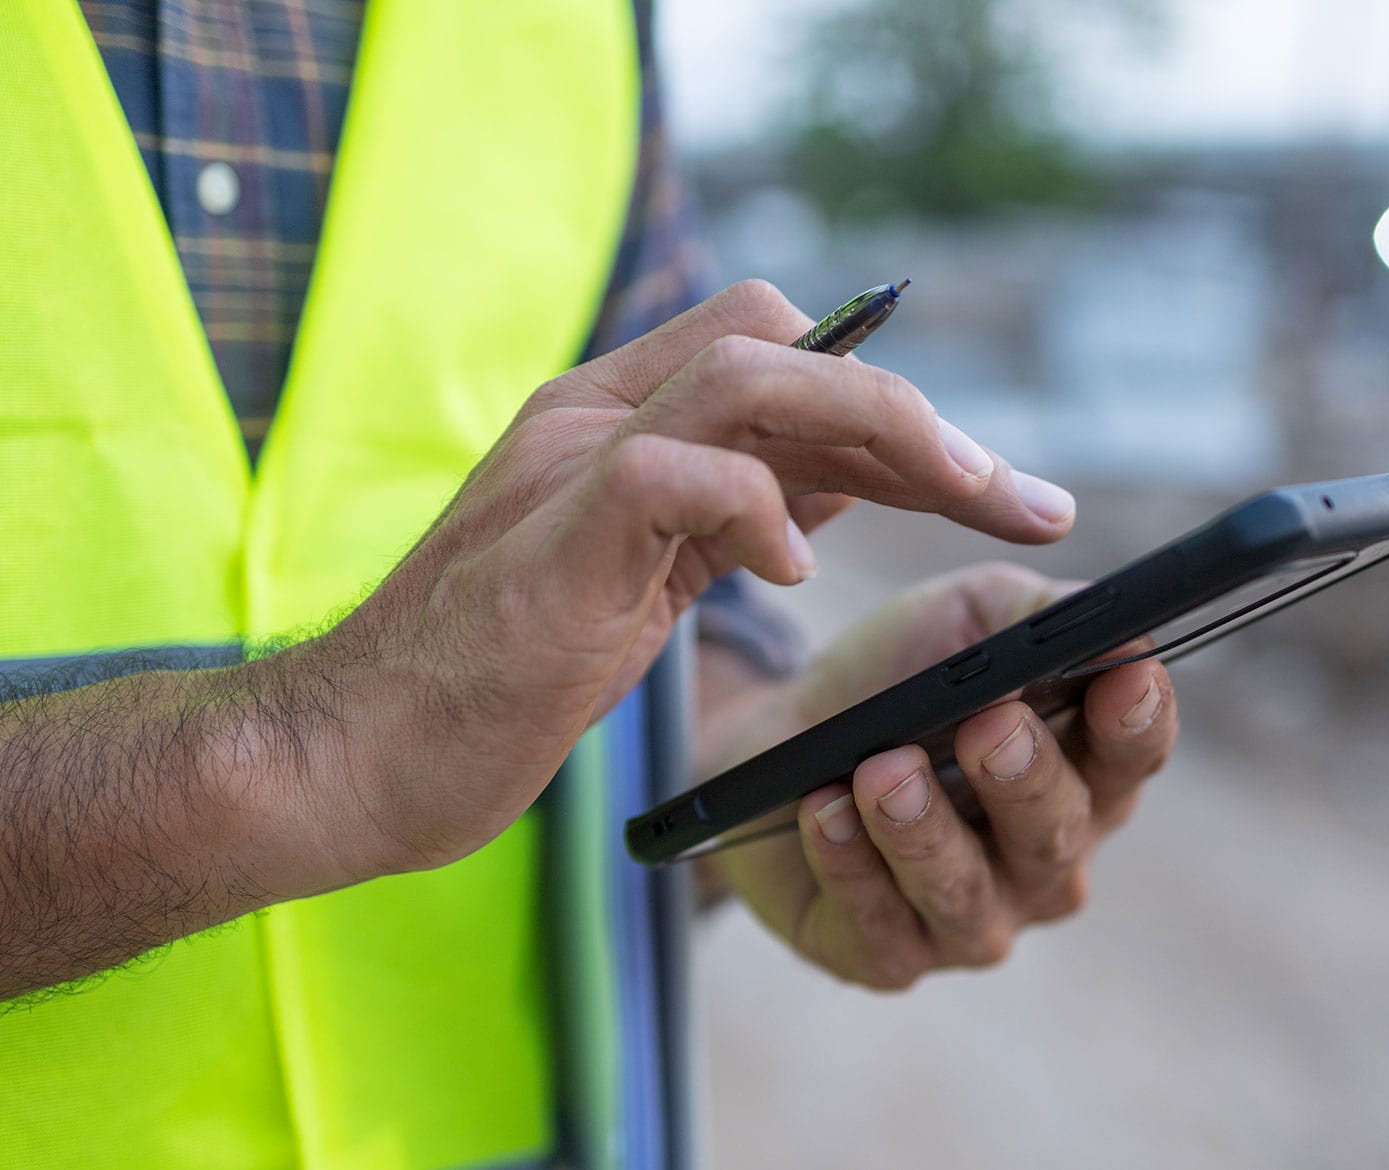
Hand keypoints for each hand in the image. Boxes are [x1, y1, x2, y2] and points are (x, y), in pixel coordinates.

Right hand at [257, 281, 1077, 893]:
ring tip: (968, 495)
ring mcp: (566, 470)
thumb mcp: (644, 577)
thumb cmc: (499, 678)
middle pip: (786, 345)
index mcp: (618, 422)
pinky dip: (755, 505)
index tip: (991, 483)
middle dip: (925, 414)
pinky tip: (797, 568)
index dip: (897, 403)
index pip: (783, 352)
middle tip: (1028, 498)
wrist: (351, 755)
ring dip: (883, 426)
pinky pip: (671, 473)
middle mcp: (594, 419)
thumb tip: (850, 473)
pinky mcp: (549, 546)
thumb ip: (732, 509)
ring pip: (747, 372)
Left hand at [708, 563, 1179, 990]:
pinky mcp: (888, 957)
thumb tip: (1110, 616)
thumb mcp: (968, 622)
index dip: (1138, 721)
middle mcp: (1044, 861)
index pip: (1135, 757)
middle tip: (989, 727)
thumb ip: (1037, 616)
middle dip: (1025, 779)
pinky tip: (825, 813)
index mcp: (1084, 775)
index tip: (1126, 675)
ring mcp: (972, 919)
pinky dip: (849, 865)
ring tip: (884, 771)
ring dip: (924, 830)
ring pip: (964, 892)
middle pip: (1058, 833)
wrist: (781, 732)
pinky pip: (878, 925)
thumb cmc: (896, 679)